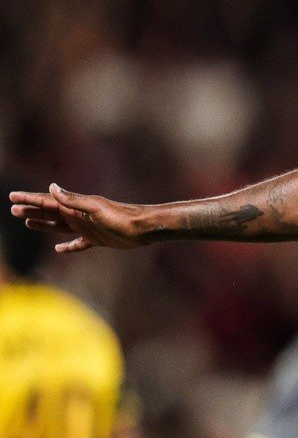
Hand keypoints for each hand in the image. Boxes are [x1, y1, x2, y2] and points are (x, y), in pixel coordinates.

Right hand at [8, 184, 147, 252]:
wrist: (144, 228)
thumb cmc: (121, 217)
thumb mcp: (96, 208)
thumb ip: (73, 200)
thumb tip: (51, 187)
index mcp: (76, 207)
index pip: (48, 202)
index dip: (29, 199)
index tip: (12, 197)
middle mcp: (79, 216)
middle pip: (50, 213)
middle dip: (32, 210)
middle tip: (13, 209)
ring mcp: (87, 228)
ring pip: (59, 226)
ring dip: (43, 224)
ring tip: (27, 222)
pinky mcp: (97, 240)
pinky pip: (77, 244)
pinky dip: (68, 246)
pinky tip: (59, 250)